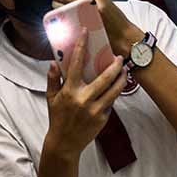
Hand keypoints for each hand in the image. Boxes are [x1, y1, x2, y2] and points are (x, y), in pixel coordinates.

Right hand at [44, 33, 124, 156]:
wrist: (64, 143)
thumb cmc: (57, 118)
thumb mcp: (51, 98)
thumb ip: (53, 79)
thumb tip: (54, 63)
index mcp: (69, 91)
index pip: (75, 64)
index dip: (81, 46)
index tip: (85, 33)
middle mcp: (83, 99)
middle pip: (104, 77)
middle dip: (114, 66)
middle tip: (119, 57)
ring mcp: (94, 109)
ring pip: (114, 90)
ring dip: (121, 79)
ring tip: (125, 71)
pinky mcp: (102, 118)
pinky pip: (111, 102)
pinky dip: (114, 94)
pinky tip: (117, 87)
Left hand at [47, 0, 142, 55]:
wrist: (126, 37)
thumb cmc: (116, 21)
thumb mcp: (104, 3)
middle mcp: (93, 2)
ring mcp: (88, 15)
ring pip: (64, 8)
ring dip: (56, 8)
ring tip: (56, 9)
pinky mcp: (85, 27)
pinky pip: (68, 21)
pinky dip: (62, 20)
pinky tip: (60, 20)